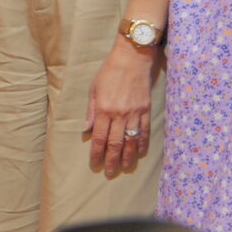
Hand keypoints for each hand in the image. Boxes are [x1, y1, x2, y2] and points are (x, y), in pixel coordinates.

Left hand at [86, 40, 155, 173]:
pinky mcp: (145, 110)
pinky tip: (140, 152)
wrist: (132, 59)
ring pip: (131, 141)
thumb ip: (91, 111)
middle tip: (109, 172)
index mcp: (104, 110)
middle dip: (112, 160)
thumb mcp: (94, 89)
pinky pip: (144, 131)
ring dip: (128, 157)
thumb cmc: (109, 72)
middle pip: (115, 143)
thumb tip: (86, 130)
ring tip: (125, 167)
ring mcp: (134, 114)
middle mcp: (119, 115)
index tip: (94, 164)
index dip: (96, 153)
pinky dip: (142, 143)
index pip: (99, 138)